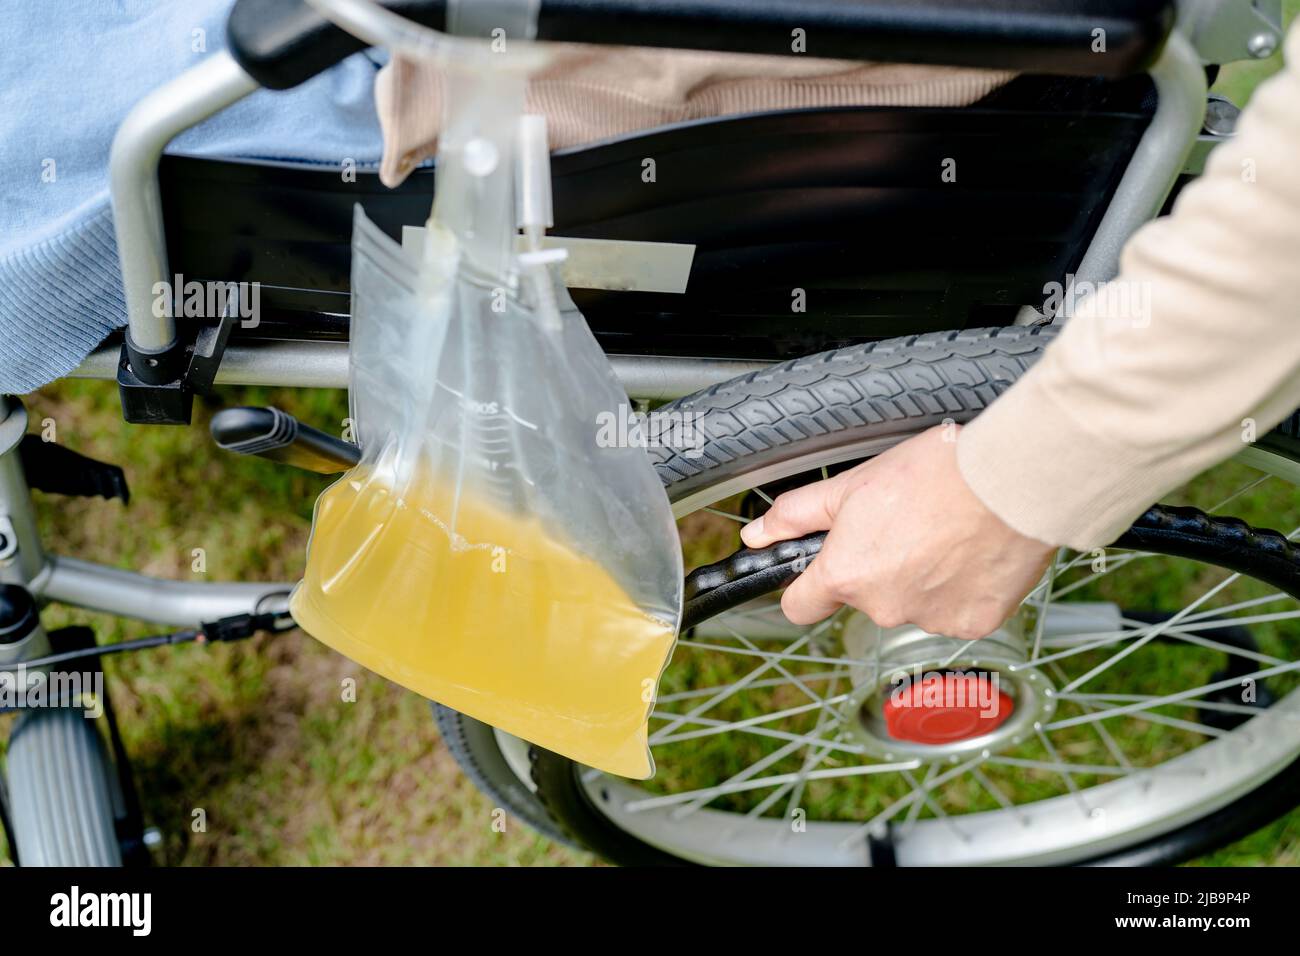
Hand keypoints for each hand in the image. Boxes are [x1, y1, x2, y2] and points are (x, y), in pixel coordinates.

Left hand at [739, 424, 1055, 638]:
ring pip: (913, 603)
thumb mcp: (852, 485)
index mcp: (846, 575)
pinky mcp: (973, 624)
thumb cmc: (935, 474)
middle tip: (906, 525)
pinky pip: (955, 610)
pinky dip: (961, 588)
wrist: (1010, 481)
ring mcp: (930, 620)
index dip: (807, 587)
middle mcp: (883, 608)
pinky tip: (971, 552)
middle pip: (865, 597)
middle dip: (879, 567)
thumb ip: (798, 515)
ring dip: (922, 577)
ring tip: (945, 533)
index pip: (801, 606)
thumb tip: (756, 535)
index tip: (820, 571)